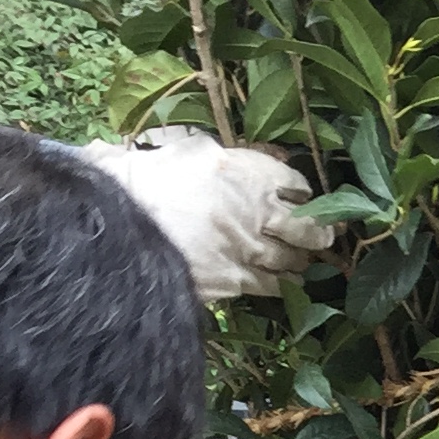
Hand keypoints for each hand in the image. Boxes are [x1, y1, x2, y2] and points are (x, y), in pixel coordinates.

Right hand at [84, 127, 332, 301]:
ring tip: (304, 261)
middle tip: (326, 237)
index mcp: (244, 171)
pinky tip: (283, 284)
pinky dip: (281, 285)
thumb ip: (222, 156)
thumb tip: (249, 158)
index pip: (294, 182)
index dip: (303, 193)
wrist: (112, 223)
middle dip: (319, 232)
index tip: (306, 198)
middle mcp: (253, 209)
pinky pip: (270, 285)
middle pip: (306, 225)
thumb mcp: (187, 152)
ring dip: (301, 260)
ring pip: (292, 258)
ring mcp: (246, 247)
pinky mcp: (233, 280)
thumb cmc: (143, 180)